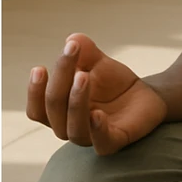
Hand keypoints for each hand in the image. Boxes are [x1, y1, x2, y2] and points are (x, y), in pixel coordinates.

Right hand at [26, 33, 168, 156]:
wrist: (147, 96)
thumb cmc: (114, 84)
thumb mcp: (99, 64)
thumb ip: (85, 53)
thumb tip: (72, 38)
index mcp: (60, 112)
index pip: (38, 109)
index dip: (35, 91)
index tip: (39, 67)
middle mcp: (70, 127)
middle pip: (54, 110)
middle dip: (60, 81)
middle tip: (71, 54)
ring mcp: (92, 137)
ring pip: (74, 128)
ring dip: (76, 102)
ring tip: (83, 76)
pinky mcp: (114, 142)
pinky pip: (102, 143)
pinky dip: (98, 130)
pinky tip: (98, 114)